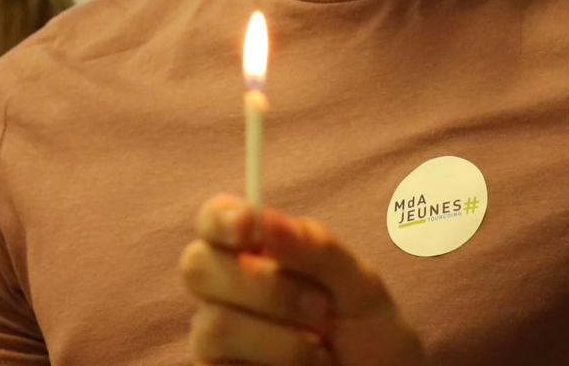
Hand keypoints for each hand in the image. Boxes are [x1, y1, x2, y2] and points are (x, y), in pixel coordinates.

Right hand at [181, 195, 426, 365]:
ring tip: (321, 352)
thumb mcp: (360, 285)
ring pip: (213, 326)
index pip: (214, 219)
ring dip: (281, 341)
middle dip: (265, 287)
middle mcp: (228, 292)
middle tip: (321, 308)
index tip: (250, 225)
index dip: (222, 217)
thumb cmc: (370, 332)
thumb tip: (267, 221)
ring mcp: (217, 341)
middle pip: (198, 267)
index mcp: (260, 252)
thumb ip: (317, 250)